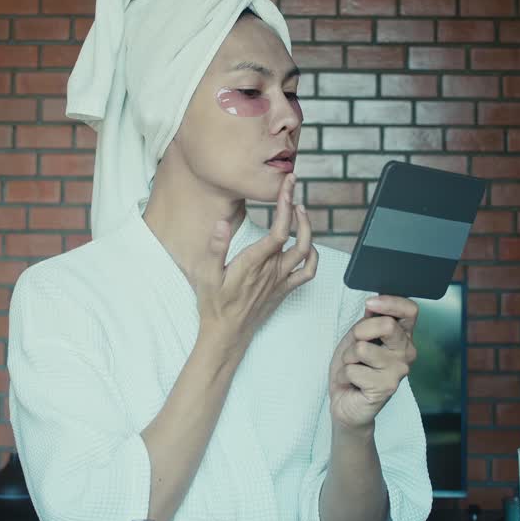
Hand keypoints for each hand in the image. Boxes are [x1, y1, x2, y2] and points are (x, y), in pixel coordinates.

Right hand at [192, 173, 318, 356]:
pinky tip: (308, 244)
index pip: (279, 230)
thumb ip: (216, 249)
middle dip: (299, 210)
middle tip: (293, 189)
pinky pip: (307, 272)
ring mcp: (280, 281)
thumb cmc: (214, 305)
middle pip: (297, 236)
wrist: (226, 335)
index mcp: (253, 263)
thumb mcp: (206, 277)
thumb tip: (222, 224)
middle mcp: (271, 271)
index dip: (286, 204)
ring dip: (307, 229)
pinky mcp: (284, 290)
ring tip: (300, 211)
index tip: (288, 184)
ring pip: (306, 252)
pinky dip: (313, 256)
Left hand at [328, 295, 418, 431]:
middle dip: (360, 332)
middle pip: (387, 325)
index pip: (410, 310)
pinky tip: (353, 383)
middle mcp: (406, 353)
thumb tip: (373, 303)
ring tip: (354, 368)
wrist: (346, 402)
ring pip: (362, 348)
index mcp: (402, 336)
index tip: (370, 303)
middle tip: (355, 348)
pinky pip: (353, 369)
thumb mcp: (357, 337)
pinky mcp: (386, 387)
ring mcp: (399, 371)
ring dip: (348, 358)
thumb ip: (368, 321)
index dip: (390, 302)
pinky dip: (345, 374)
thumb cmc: (353, 368)